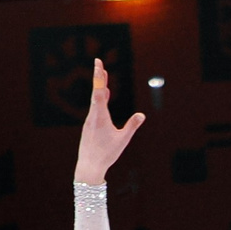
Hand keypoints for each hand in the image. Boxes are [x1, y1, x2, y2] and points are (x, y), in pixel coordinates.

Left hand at [73, 58, 144, 184]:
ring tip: (103, 77)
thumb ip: (132, 126)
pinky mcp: (89, 127)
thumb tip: (142, 115)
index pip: (99, 91)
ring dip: (100, 88)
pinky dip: (99, 100)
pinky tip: (103, 97)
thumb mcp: (122, 140)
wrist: (89, 166)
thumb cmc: (106, 154)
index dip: (99, 76)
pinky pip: (94, 109)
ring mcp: (89, 121)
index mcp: (100, 116)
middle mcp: (92, 116)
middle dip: (99, 78)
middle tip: (99, 63)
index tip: (98, 63)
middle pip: (96, 92)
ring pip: (95, 101)